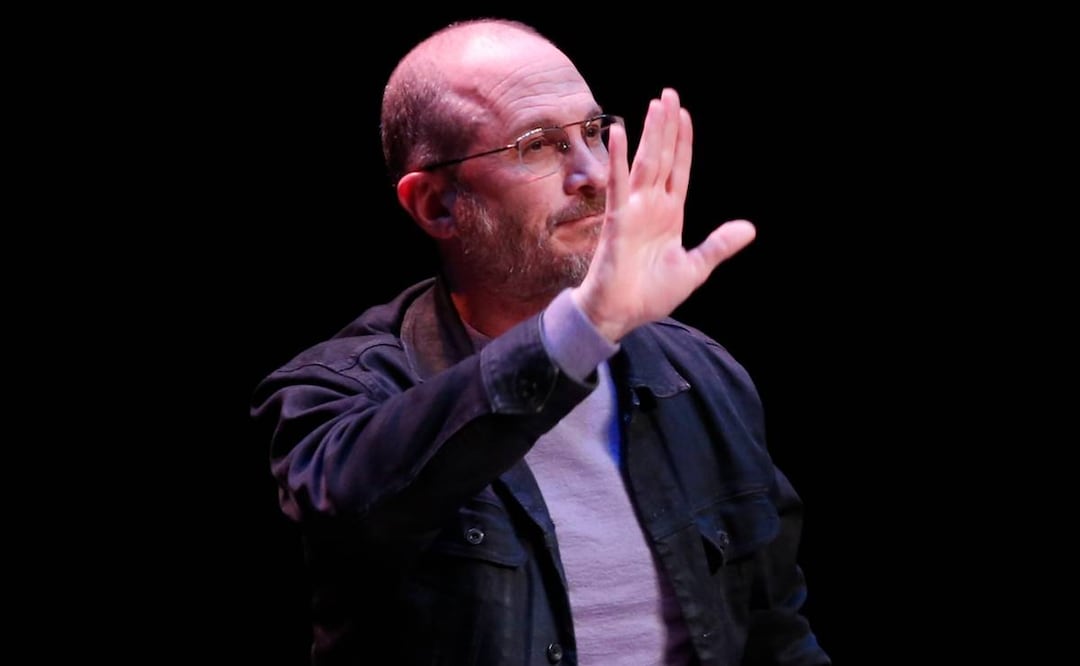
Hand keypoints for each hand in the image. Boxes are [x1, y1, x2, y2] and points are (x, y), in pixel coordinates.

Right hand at [573, 88, 756, 342]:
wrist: (620, 315)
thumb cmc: (649, 295)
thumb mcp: (693, 268)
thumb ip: (718, 245)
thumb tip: (749, 228)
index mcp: (669, 214)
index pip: (679, 170)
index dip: (683, 143)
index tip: (685, 115)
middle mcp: (651, 205)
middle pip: (662, 157)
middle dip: (667, 126)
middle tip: (669, 94)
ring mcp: (633, 209)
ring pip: (645, 162)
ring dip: (651, 133)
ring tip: (656, 104)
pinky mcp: (617, 219)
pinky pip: (618, 184)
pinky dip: (619, 159)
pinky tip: (620, 134)